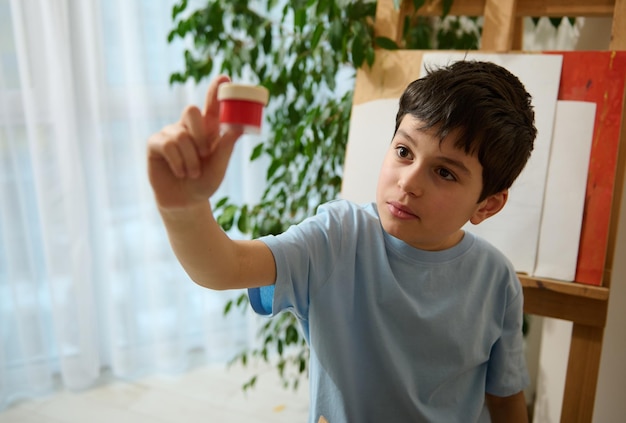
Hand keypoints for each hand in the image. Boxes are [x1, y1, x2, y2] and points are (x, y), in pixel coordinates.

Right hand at [147, 75, 242, 208]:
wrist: (184, 202)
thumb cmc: (203, 183)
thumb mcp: (219, 168)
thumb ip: (225, 148)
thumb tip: (237, 128)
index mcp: (208, 130)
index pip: (212, 105)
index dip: (216, 90)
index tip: (225, 77)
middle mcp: (188, 127)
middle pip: (191, 111)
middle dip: (200, 134)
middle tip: (205, 155)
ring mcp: (170, 133)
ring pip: (181, 135)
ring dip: (191, 159)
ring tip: (192, 173)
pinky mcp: (155, 143)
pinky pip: (168, 145)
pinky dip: (178, 162)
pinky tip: (179, 172)